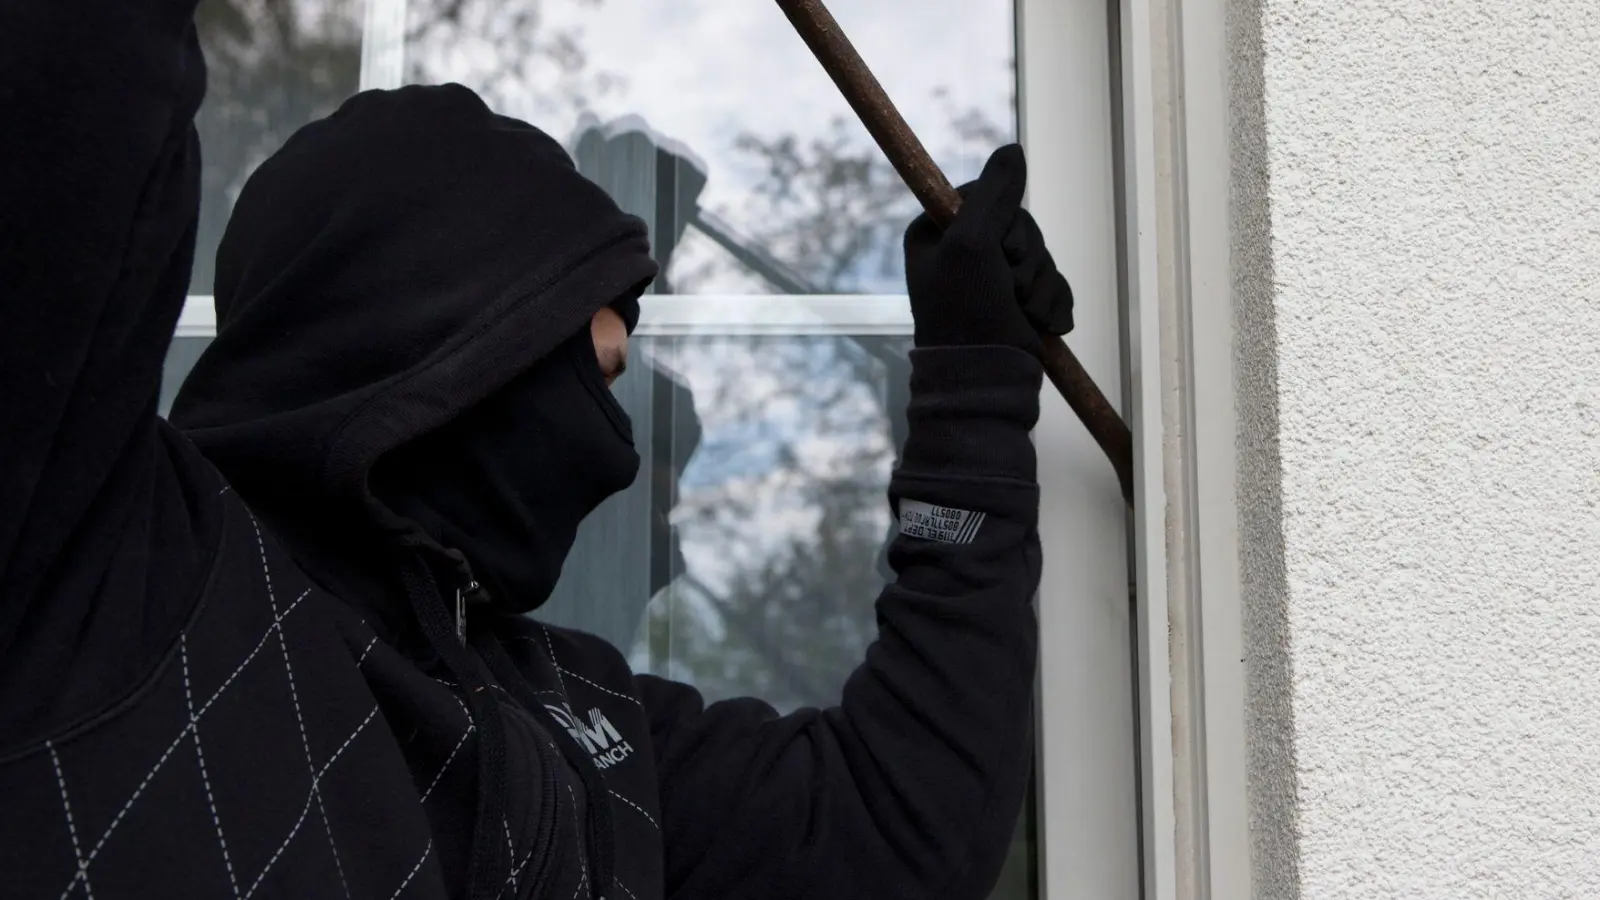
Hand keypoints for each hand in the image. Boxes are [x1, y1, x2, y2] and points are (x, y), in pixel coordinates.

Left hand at [903, 144, 1073, 352]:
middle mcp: (961, 254)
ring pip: (1041, 256)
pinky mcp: (1019, 306)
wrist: (986, 383)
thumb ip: (993, 195)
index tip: (1000, 248)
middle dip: (1028, 259)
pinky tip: (1041, 327)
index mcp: (935, 233)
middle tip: (1011, 286)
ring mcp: (992, 281)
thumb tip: (1013, 149)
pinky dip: (1054, 306)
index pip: (986, 196)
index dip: (1006, 221)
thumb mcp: (972, 245)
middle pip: (1020, 225)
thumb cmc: (967, 315)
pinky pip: (1054, 285)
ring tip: (1024, 314)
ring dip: (1041, 287)